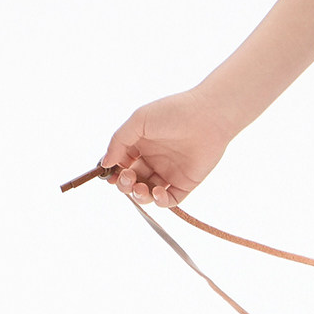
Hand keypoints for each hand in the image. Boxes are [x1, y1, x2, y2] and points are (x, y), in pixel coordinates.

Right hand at [96, 90, 235, 206]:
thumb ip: (118, 141)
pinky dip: (160, 201)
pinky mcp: (186, 182)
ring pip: (148, 193)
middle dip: (124, 184)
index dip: (113, 171)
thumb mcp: (138, 121)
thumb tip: (105, 163)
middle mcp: (154, 159)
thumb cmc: (173, 112)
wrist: (209, 116)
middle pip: (132, 180)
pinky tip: (157, 191)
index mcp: (142, 143)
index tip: (108, 175)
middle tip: (127, 179)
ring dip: (139, 195)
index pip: (121, 163)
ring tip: (140, 188)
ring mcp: (170, 172)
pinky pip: (170, 200)